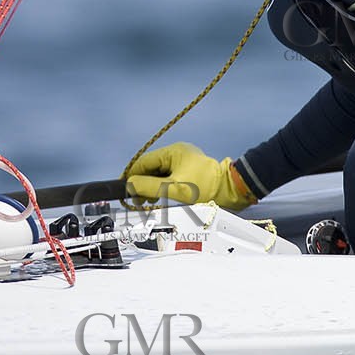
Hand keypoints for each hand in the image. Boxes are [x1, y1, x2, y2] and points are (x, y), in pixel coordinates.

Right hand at [123, 141, 255, 210]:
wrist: (230, 190)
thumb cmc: (205, 187)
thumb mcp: (173, 188)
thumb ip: (149, 186)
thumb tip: (129, 184)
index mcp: (172, 152)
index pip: (143, 162)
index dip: (132, 176)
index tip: (124, 189)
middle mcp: (177, 153)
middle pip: (151, 168)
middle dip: (143, 183)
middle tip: (139, 201)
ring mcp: (184, 162)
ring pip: (160, 174)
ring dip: (152, 187)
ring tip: (149, 202)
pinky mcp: (189, 171)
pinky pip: (169, 177)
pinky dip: (163, 187)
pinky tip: (161, 198)